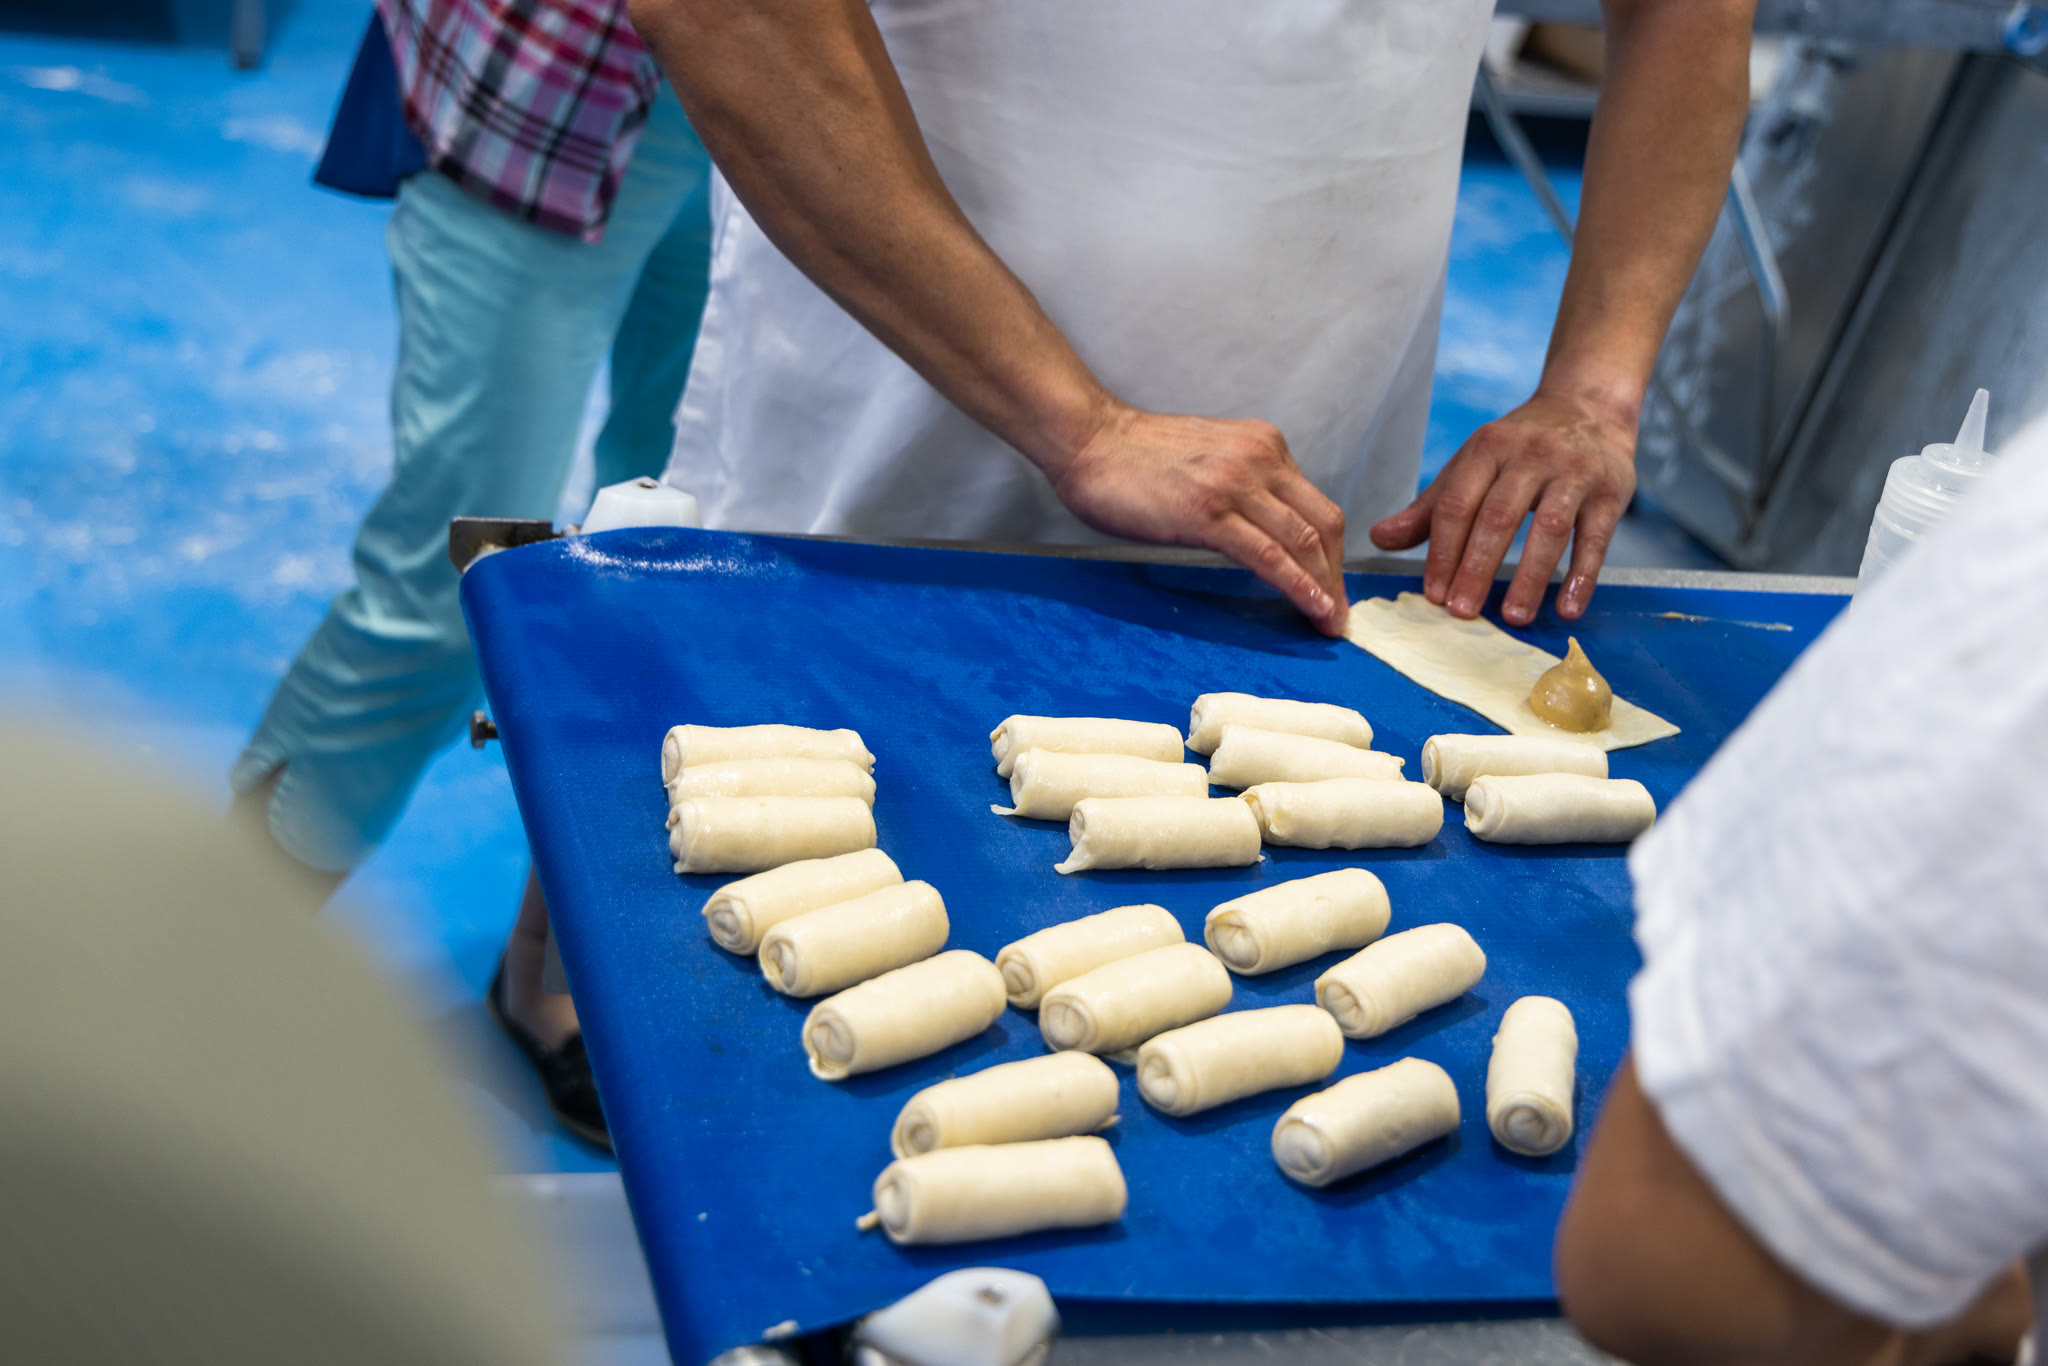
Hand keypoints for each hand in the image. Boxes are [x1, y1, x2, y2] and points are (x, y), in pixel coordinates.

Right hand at [1051, 405, 1348, 635]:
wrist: (1089, 440)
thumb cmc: (1135, 458)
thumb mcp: (1209, 459)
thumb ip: (1242, 486)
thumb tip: (1262, 531)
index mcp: (1263, 446)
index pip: (1316, 506)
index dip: (1332, 554)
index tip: (1333, 588)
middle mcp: (1260, 458)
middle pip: (1322, 525)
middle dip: (1336, 576)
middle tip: (1338, 616)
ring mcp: (1236, 484)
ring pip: (1302, 542)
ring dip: (1323, 589)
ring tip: (1329, 624)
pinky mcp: (1209, 512)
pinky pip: (1268, 556)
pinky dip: (1297, 586)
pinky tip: (1311, 608)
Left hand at [1369, 390, 1636, 626]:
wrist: (1588, 407)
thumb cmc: (1519, 448)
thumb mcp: (1472, 466)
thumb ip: (1430, 508)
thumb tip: (1378, 539)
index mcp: (1487, 448)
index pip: (1457, 504)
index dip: (1442, 551)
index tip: (1433, 594)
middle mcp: (1530, 456)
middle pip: (1498, 517)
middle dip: (1477, 568)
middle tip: (1462, 612)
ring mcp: (1573, 472)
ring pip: (1549, 528)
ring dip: (1529, 577)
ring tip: (1513, 618)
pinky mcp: (1610, 492)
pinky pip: (1596, 538)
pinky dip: (1582, 576)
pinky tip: (1567, 608)